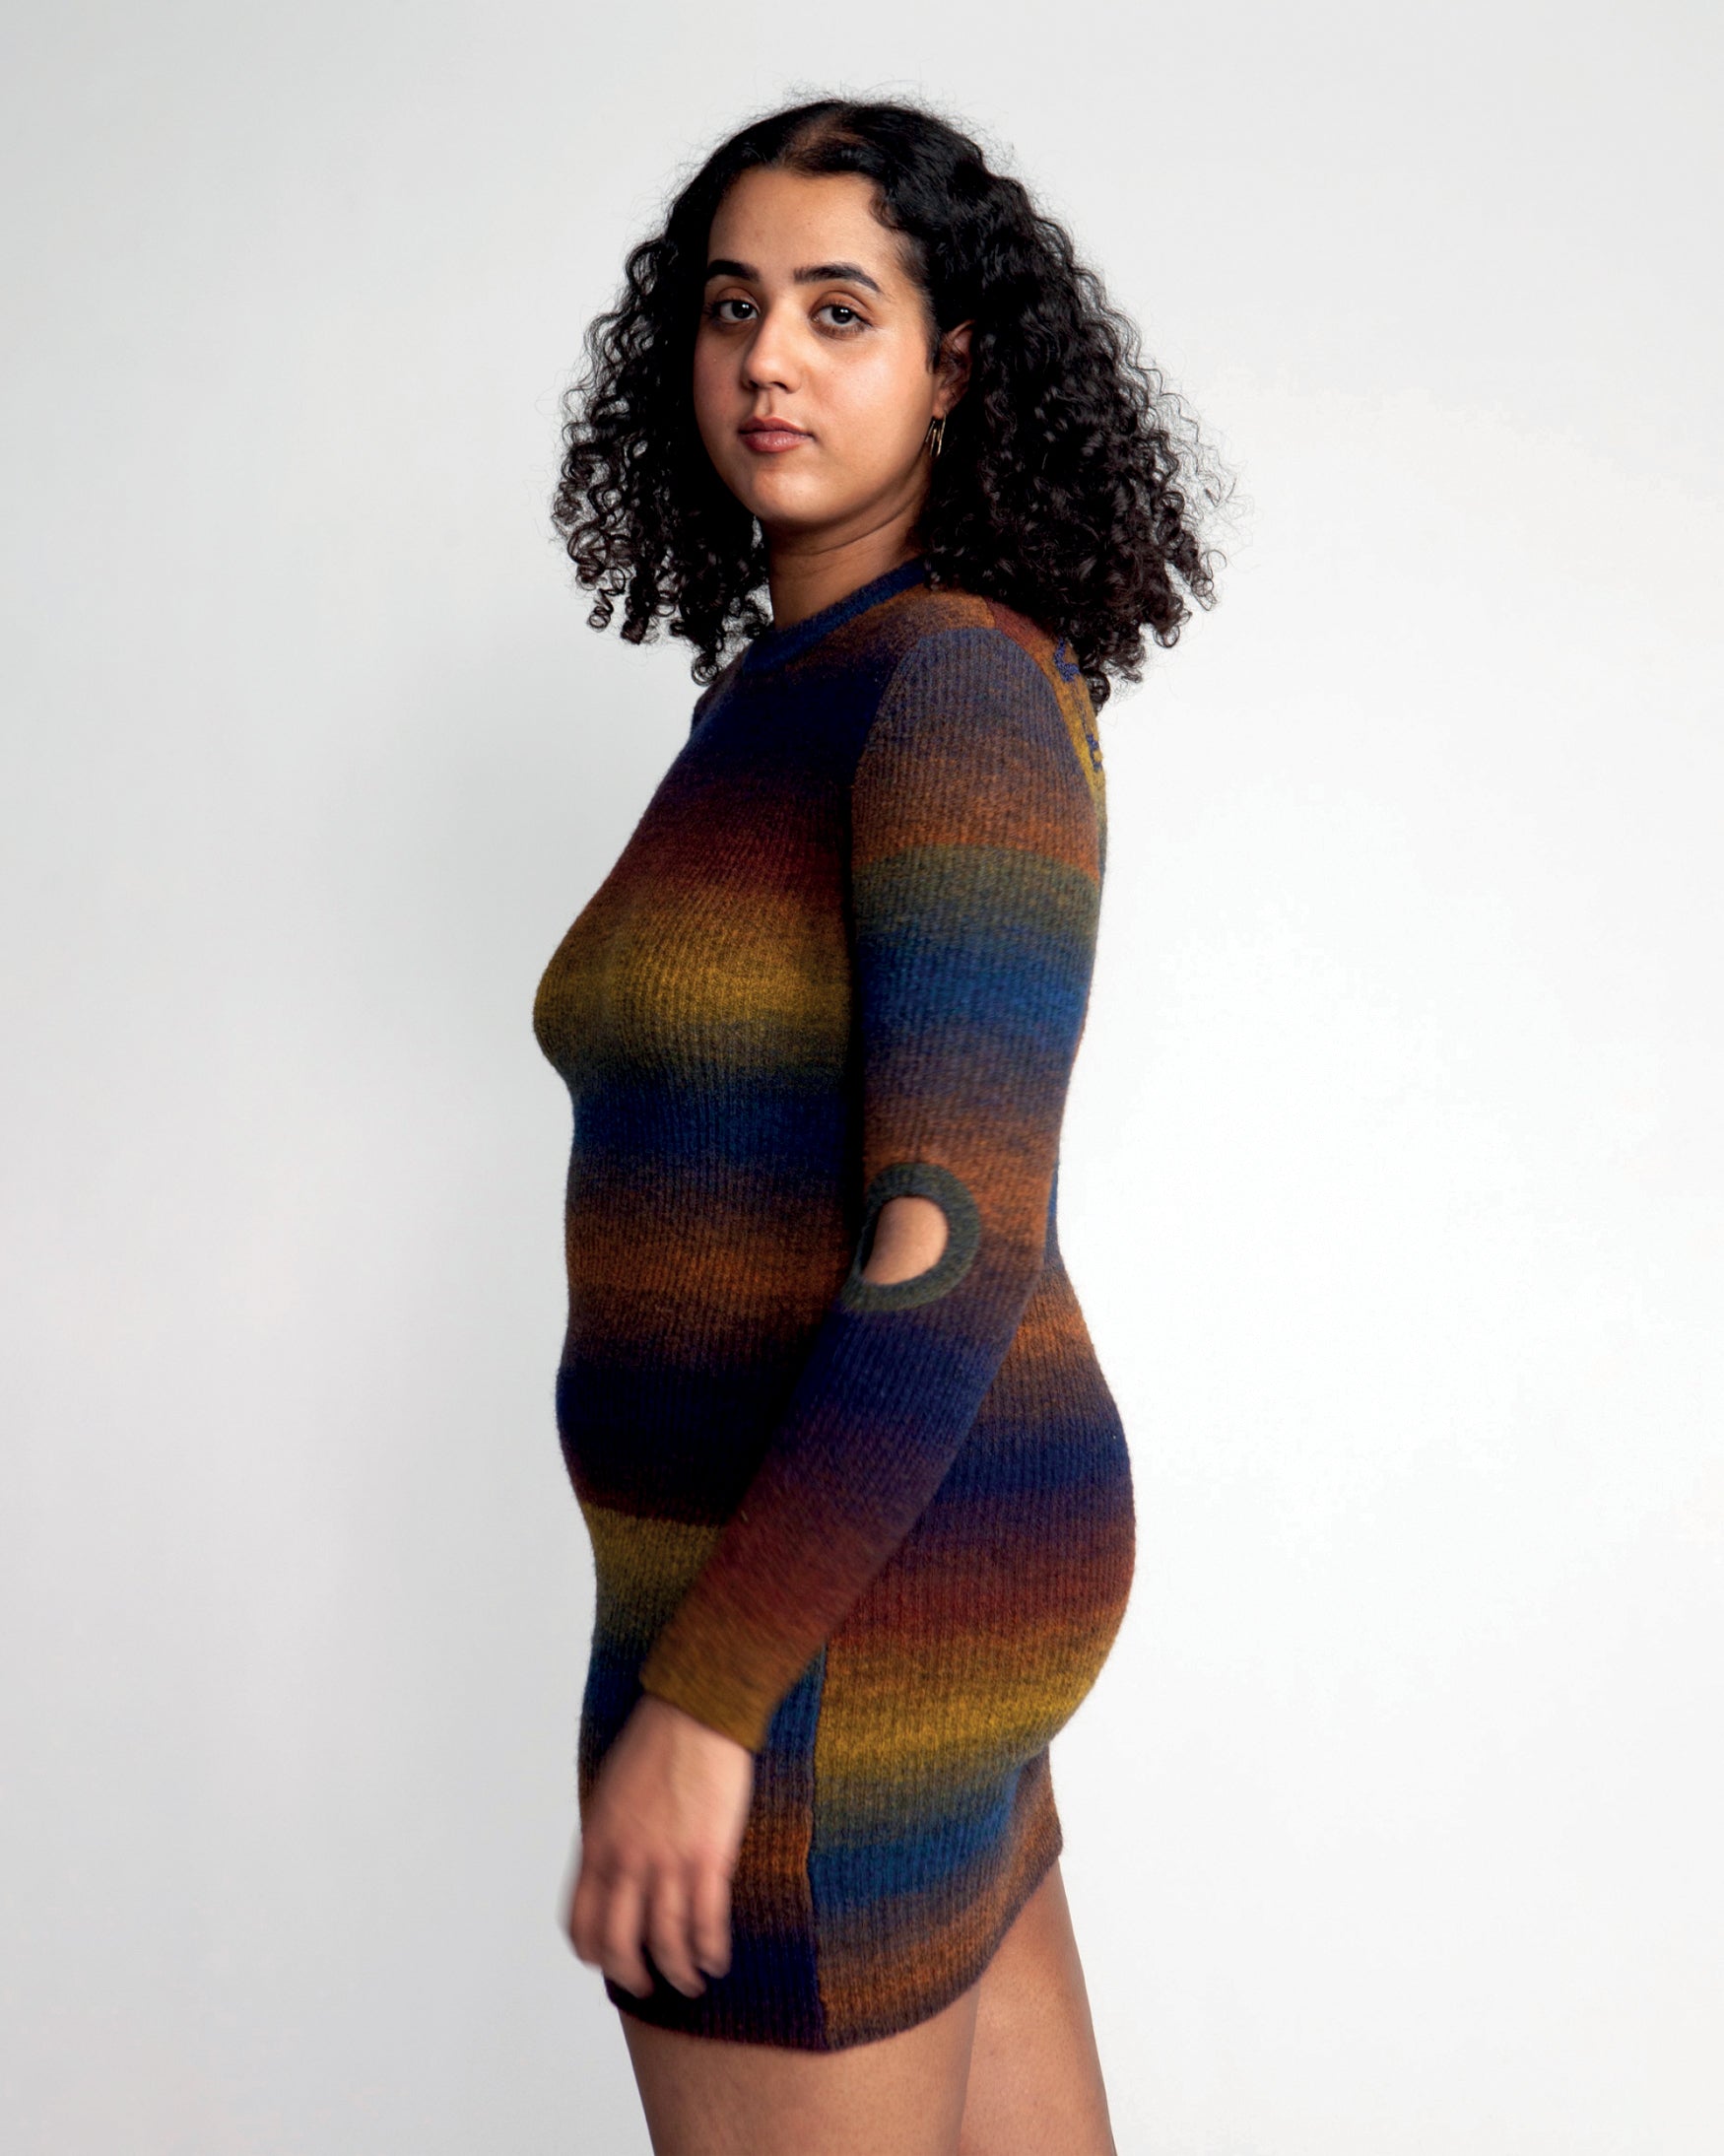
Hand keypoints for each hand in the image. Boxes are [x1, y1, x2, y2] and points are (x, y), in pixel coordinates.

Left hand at [563, 1691, 754, 1998]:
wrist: (696, 1713)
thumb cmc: (653, 1743)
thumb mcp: (607, 1793)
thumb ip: (605, 1838)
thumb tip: (606, 1871)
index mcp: (597, 1844)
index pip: (580, 1922)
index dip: (592, 1953)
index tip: (605, 1962)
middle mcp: (626, 1861)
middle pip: (619, 1944)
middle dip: (633, 1975)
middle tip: (647, 1984)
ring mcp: (667, 1862)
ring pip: (665, 1943)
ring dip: (678, 1972)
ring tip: (690, 1980)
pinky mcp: (709, 1857)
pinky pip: (706, 1922)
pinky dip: (709, 1950)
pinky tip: (716, 1958)